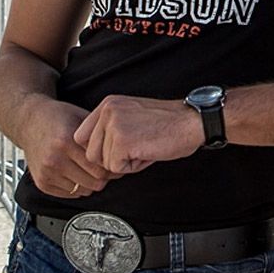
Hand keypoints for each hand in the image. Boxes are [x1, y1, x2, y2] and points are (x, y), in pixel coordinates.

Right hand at [18, 100, 115, 197]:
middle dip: (104, 177)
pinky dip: (78, 187)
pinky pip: (69, 194)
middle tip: (107, 169)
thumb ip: (98, 133)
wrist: (29, 121)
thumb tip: (119, 150)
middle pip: (93, 182)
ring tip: (92, 170)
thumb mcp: (81, 117)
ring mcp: (47, 173)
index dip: (112, 168)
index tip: (116, 163)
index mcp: (66, 142)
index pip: (99, 168)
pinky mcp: (42, 183)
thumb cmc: (57, 117)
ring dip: (91, 182)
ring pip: (82, 190)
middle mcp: (54, 159)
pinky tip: (79, 174)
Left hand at [74, 95, 204, 174]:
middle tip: (135, 150)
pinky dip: (133, 167)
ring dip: (124, 163)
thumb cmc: (169, 123)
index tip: (118, 149)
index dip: (99, 149)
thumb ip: (110, 128)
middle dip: (111, 158)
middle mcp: (107, 111)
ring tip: (144, 148)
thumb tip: (94, 152)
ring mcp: (114, 125)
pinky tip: (147, 152)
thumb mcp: (132, 116)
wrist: (191, 122)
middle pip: (90, 153)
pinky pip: (117, 168)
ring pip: (103, 163)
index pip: (81, 136)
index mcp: (108, 104)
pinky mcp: (122, 141)